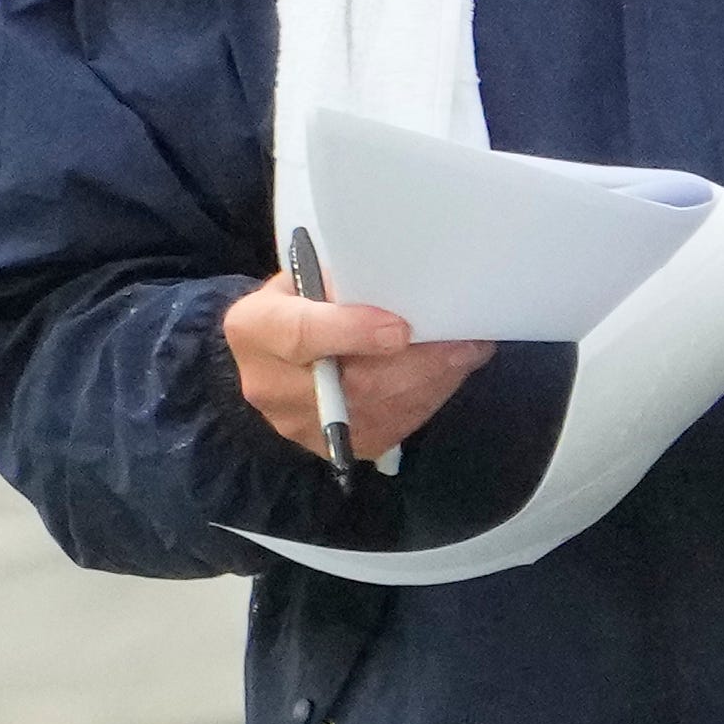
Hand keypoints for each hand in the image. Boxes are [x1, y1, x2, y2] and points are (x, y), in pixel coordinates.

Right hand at [222, 274, 491, 461]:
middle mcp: (269, 385)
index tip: (401, 328)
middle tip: (463, 340)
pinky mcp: (332, 448)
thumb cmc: (299, 300)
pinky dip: (427, 400)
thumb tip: (410, 281)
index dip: (352, 331)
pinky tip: (451, 372)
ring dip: (432, 382)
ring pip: (378, 411)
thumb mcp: (307, 275)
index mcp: (254, 328)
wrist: (272, 355)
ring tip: (468, 351)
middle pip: (351, 383)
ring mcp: (298, 426)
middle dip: (416, 362)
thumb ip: (344, 280)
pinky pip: (389, 428)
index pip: (301, 335)